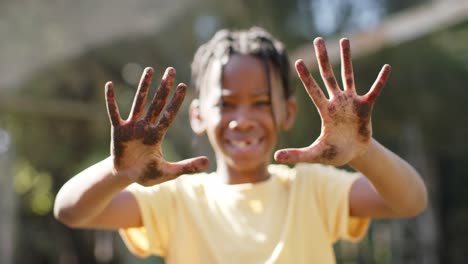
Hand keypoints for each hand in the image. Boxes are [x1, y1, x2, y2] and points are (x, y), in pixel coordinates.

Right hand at [105, 67, 208, 185]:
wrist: (126, 177)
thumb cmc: (147, 173)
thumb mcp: (169, 172)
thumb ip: (187, 167)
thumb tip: (208, 163)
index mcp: (157, 135)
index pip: (169, 115)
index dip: (175, 101)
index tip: (183, 86)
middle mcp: (146, 127)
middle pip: (157, 103)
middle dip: (164, 87)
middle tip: (170, 70)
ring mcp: (132, 127)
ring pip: (139, 103)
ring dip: (144, 87)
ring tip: (149, 70)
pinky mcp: (118, 131)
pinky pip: (114, 113)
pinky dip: (111, 100)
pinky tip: (110, 85)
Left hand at [275, 37, 390, 165]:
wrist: (353, 154)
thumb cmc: (333, 152)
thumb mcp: (314, 155)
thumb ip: (297, 155)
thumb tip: (276, 157)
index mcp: (325, 111)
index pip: (313, 91)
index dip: (307, 77)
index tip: (298, 60)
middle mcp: (336, 102)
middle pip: (328, 76)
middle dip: (323, 58)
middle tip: (318, 40)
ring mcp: (351, 103)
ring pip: (348, 76)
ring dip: (347, 59)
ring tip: (344, 40)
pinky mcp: (366, 107)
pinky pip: (374, 91)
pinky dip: (380, 81)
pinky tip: (387, 68)